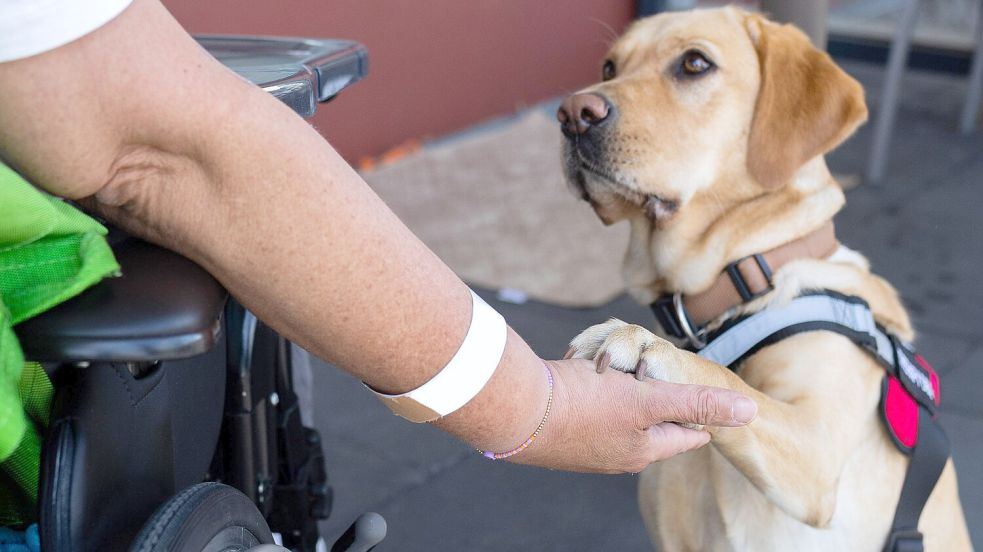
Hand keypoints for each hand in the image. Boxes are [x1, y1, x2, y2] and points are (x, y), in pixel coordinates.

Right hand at [508, 358, 756, 472]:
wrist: (516, 411)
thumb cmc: (583, 405)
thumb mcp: (649, 399)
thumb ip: (697, 403)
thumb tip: (751, 412)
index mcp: (645, 450)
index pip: (688, 434)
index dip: (700, 411)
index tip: (707, 393)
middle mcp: (618, 455)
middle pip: (654, 428)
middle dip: (662, 402)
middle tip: (670, 379)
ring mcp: (588, 448)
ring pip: (621, 419)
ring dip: (628, 396)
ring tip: (630, 374)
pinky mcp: (562, 433)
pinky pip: (591, 413)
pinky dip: (597, 395)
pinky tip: (589, 380)